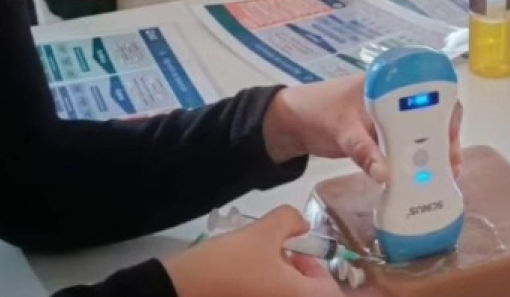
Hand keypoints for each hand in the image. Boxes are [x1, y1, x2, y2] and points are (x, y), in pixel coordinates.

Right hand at [164, 206, 341, 296]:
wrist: (178, 290)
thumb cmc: (227, 264)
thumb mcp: (262, 232)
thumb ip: (290, 220)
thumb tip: (302, 224)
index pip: (331, 292)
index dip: (320, 270)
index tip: (297, 252)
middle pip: (308, 294)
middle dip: (299, 274)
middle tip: (279, 253)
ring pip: (286, 295)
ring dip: (281, 281)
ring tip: (260, 260)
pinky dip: (266, 288)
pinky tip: (246, 273)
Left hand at [264, 75, 463, 182]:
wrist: (294, 124)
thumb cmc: (317, 112)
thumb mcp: (342, 130)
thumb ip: (363, 151)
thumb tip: (386, 175)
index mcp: (389, 84)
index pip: (429, 91)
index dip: (446, 111)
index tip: (450, 136)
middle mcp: (396, 99)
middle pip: (432, 115)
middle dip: (446, 138)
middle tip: (451, 165)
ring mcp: (391, 119)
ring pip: (423, 133)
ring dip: (434, 153)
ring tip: (444, 176)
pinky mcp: (385, 138)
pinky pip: (408, 148)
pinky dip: (417, 162)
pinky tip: (424, 178)